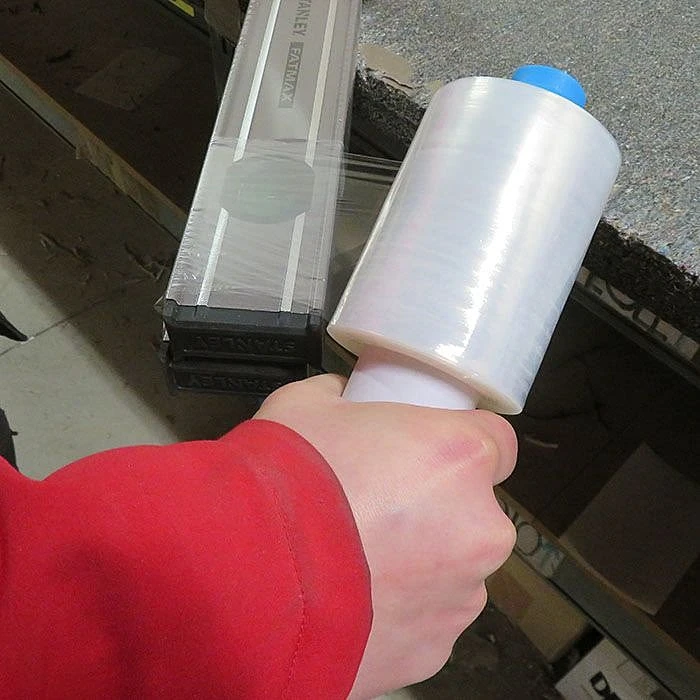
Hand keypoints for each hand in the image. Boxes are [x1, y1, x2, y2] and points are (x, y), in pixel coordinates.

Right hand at [255, 374, 516, 697]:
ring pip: (454, 568)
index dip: (462, 445)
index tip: (430, 453)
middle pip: (475, 511)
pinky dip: (400, 610)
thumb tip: (340, 396)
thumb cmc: (286, 480)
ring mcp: (460, 597)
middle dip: (438, 508)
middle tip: (380, 507)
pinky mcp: (434, 651)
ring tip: (357, 559)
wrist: (246, 575)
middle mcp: (480, 529)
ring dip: (421, 562)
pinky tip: (352, 599)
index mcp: (460, 457)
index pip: (497, 443)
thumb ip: (341, 396)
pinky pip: (426, 618)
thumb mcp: (305, 405)